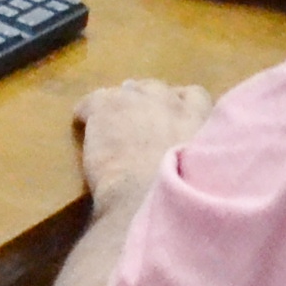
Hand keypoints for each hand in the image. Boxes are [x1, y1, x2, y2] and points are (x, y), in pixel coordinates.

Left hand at [72, 77, 214, 210]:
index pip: (195, 96)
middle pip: (157, 88)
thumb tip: (189, 157)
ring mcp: (136, 100)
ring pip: (125, 91)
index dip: (180, 104)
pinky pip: (91, 101)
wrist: (145, 197)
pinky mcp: (106, 106)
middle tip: (138, 121)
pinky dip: (87, 112)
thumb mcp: (203, 172)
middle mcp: (170, 101)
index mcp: (199, 119)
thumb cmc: (180, 195)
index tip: (172, 117)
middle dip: (148, 101)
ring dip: (121, 104)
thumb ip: (197, 155)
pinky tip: (82, 125)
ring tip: (111, 121)